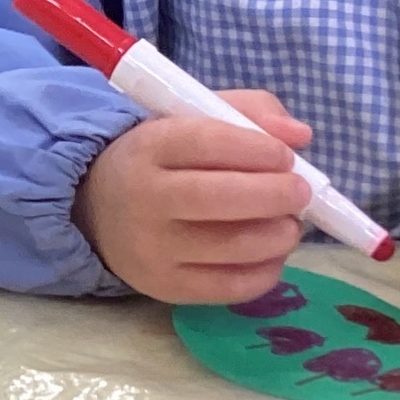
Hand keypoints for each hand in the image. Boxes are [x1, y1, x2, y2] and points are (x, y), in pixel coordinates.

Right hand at [78, 93, 314, 304]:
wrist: (98, 210)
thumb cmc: (161, 160)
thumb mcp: (192, 119)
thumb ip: (248, 112)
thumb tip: (300, 135)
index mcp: (148, 146)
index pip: (206, 143)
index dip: (256, 149)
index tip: (286, 156)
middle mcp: (143, 198)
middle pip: (220, 198)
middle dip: (275, 195)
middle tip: (301, 193)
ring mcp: (152, 248)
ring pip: (232, 247)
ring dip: (278, 236)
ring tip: (290, 224)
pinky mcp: (165, 287)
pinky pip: (229, 287)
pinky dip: (266, 271)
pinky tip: (272, 254)